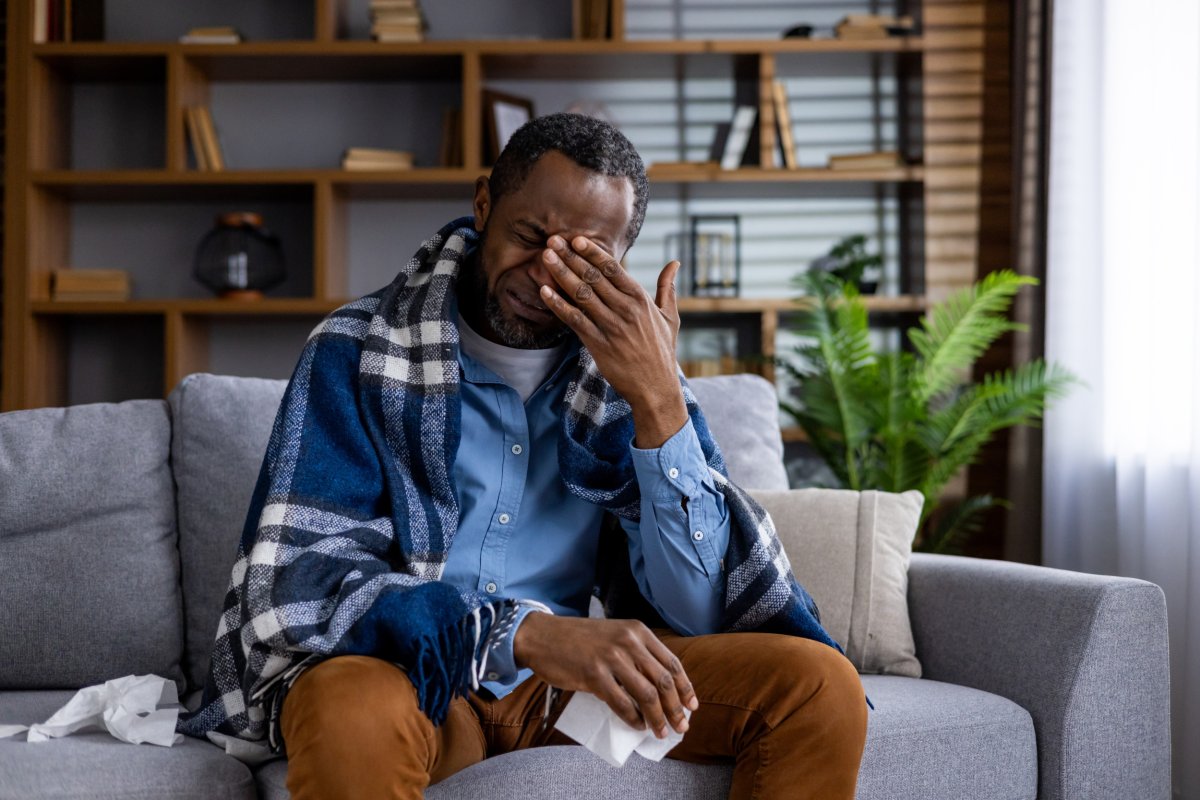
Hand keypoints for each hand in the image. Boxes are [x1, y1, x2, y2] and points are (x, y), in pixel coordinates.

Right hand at [514, 613, 697, 737]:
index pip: (672, 662)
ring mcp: (611, 658)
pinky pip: (621, 703)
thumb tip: (658, 688)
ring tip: (661, 732)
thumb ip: (636, 653)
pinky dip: (633, 718)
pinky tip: (637, 726)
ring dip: (658, 718)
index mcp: (638, 631)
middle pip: (664, 680)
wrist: (543, 635)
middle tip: (682, 727)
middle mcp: (628, 642)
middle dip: (676, 708)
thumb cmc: (579, 640)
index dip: (685, 687)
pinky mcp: (594, 674)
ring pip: (647, 694)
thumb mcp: (614, 635)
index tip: (692, 706)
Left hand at [539, 235, 687, 447]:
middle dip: (571, 256)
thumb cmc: (661, 351)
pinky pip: (574, 320)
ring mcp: (611, 326)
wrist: (656, 387)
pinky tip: (545, 292)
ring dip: (562, 273)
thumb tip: (675, 263)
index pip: (613, 268)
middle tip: (552, 240)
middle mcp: (625, 309)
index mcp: (640, 299)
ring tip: (546, 257)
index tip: (576, 239)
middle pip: (593, 277)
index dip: (593, 252)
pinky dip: (558, 305)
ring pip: (582, 294)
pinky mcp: (599, 344)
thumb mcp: (669, 316)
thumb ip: (667, 287)